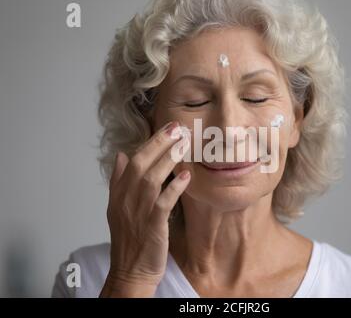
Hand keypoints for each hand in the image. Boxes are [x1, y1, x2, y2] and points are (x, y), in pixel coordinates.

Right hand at [100, 121, 190, 296]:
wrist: (130, 271)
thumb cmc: (129, 239)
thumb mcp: (116, 207)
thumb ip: (118, 180)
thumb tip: (120, 155)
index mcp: (118, 193)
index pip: (132, 160)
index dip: (150, 142)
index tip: (167, 127)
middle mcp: (125, 199)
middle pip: (140, 164)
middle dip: (159, 143)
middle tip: (177, 127)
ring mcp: (138, 212)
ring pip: (151, 178)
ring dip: (168, 159)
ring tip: (184, 144)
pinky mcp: (152, 226)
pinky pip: (163, 202)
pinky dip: (174, 188)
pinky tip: (187, 176)